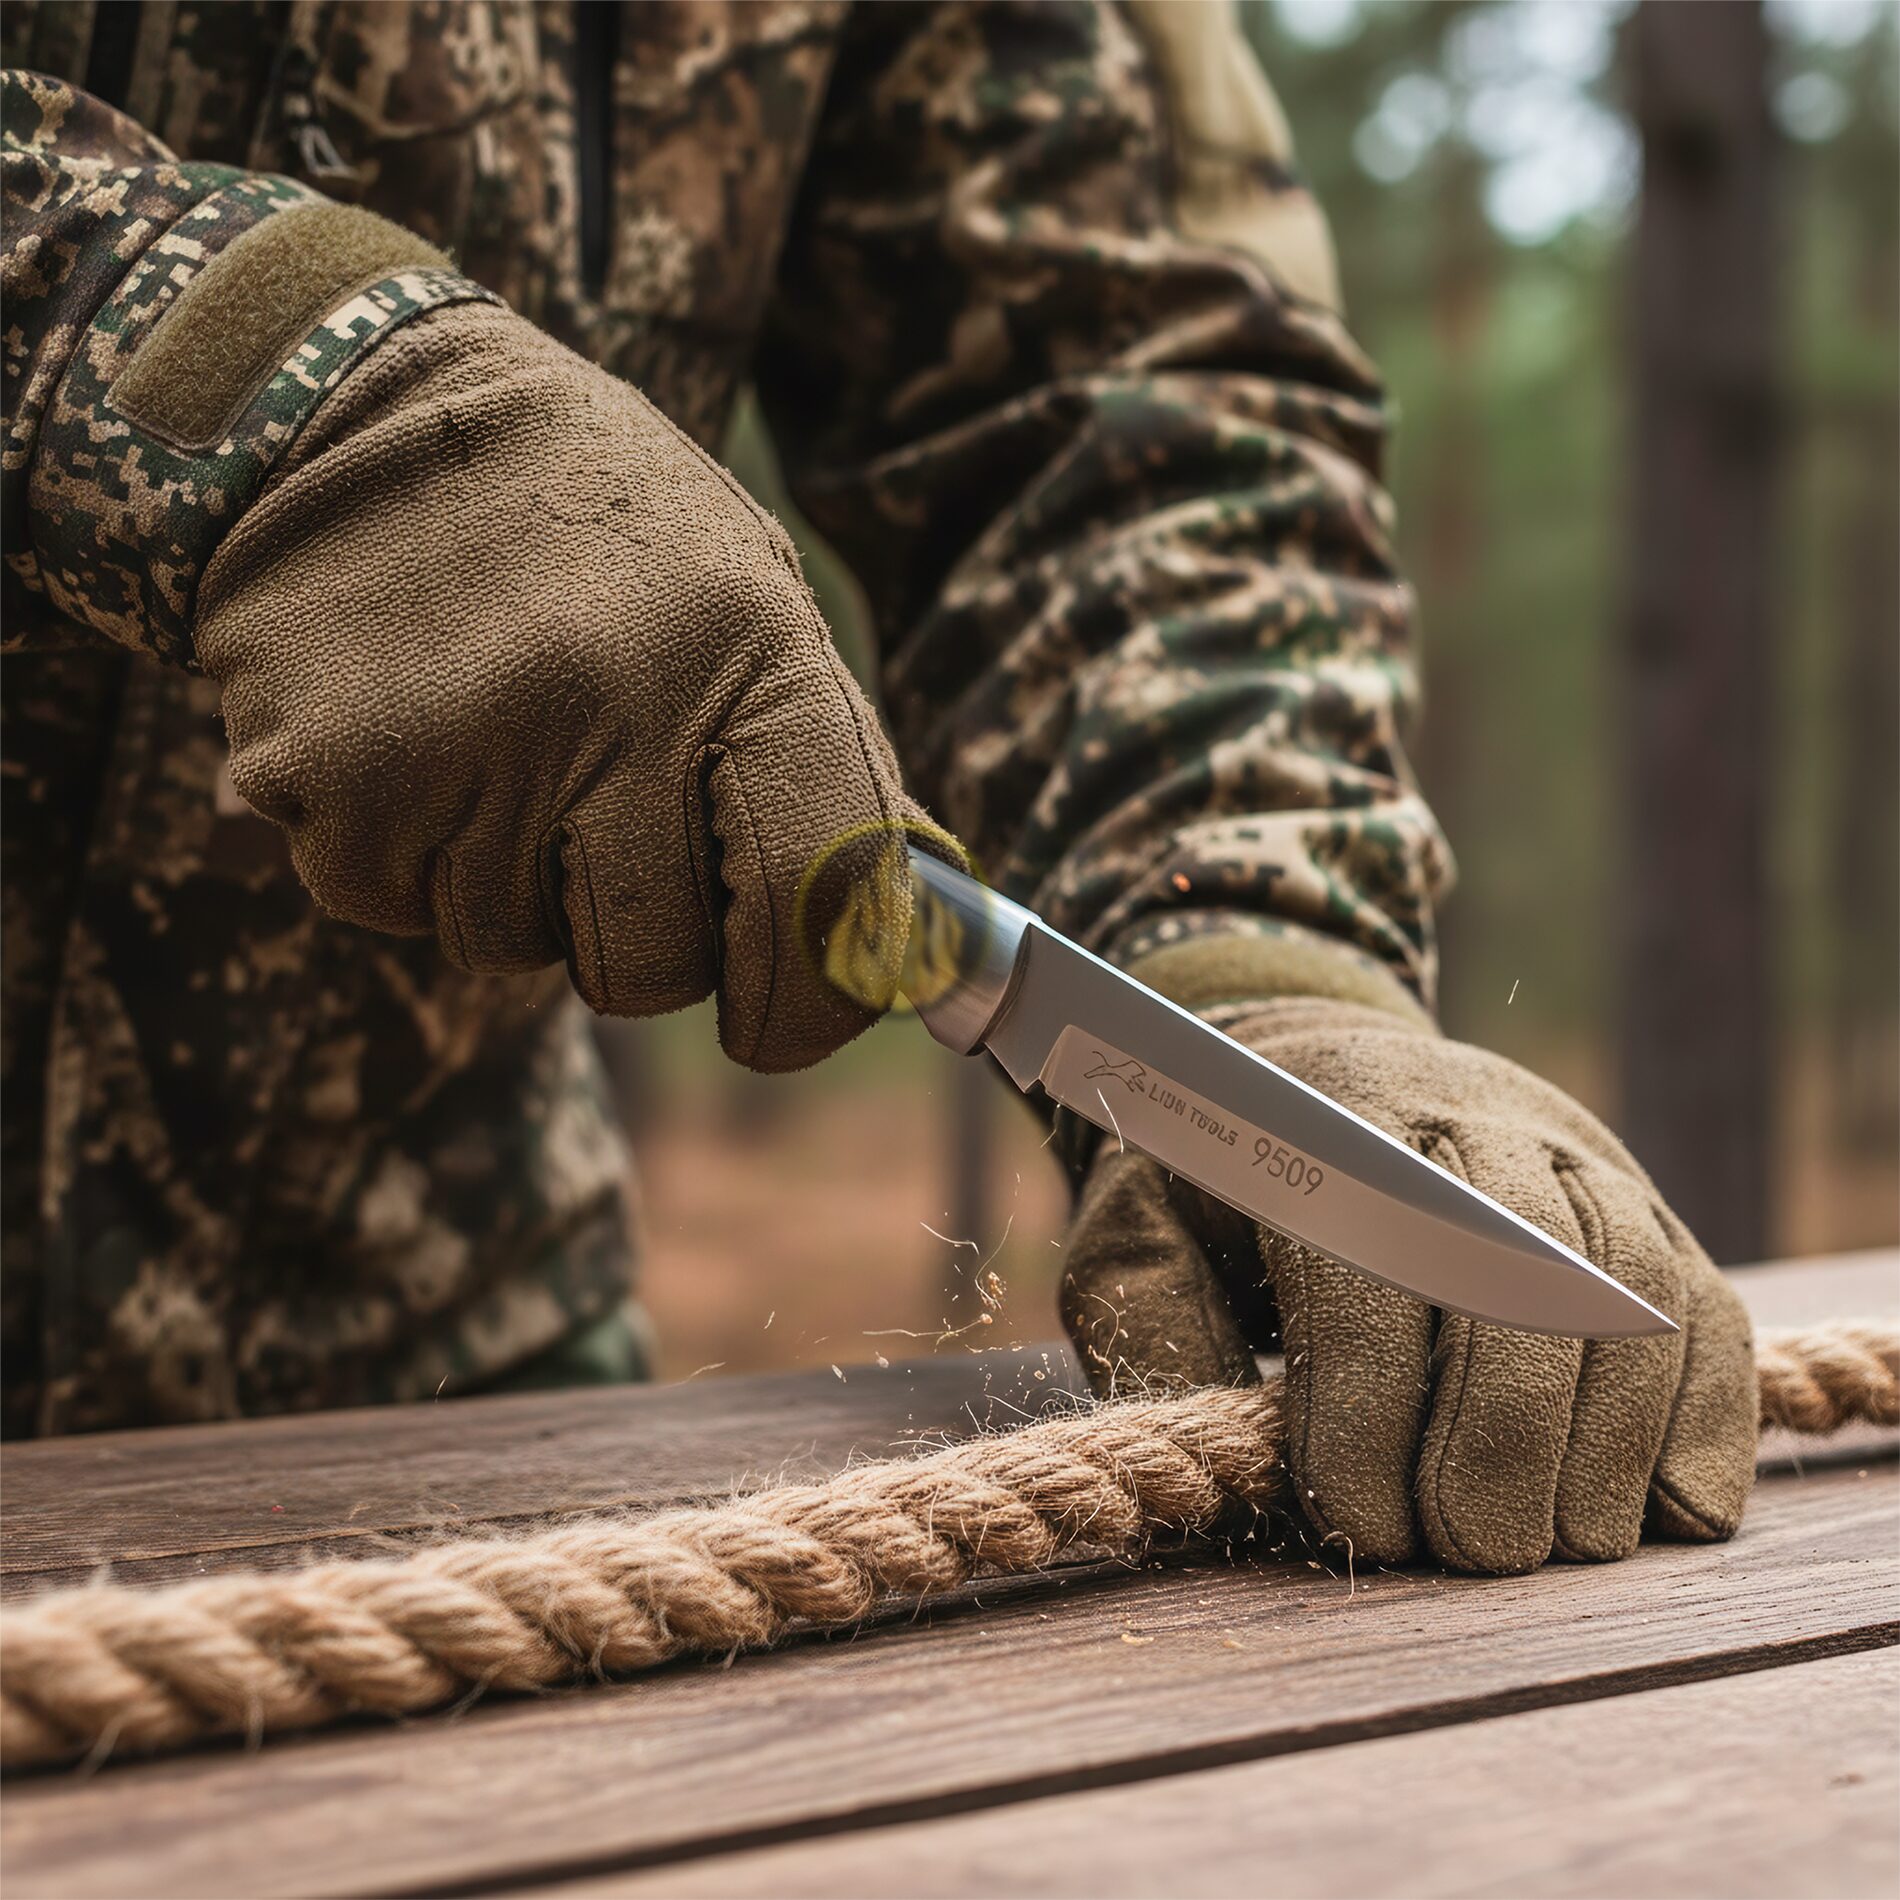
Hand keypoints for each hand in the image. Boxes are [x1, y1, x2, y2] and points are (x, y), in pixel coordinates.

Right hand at [196, 301, 932, 1070]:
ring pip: (509, 946)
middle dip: (638, 947)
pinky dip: (400, 856)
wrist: (346, 399)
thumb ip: (822, 767)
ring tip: (488, 741)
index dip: (808, 1003)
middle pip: (653, 965)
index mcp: (749, 648)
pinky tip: (402, 737)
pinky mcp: (328, 774)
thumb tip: (908, 944)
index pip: (815, 901)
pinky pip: (391, 906)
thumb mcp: (743, 596)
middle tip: (602, 843)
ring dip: (507, 887)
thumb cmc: (586, 526)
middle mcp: (614, 699)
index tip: (782, 1023)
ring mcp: (464, 740)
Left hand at [1059, 997, 1756, 1573]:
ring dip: (1609, 1430)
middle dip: (1500, 1428)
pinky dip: (1704, 1409)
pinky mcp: (1641, 1199)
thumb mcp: (1136, 1230)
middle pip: (1512, 1263)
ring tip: (1565, 1546)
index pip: (1362, 1257)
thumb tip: (1242, 1453)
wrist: (1317, 1070)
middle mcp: (1457, 1113)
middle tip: (1476, 1554)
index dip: (1369, 1404)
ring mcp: (1566, 1151)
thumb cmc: (1215, 1183)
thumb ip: (1157, 1324)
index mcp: (1315, 1118)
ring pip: (1624, 1280)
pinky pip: (1700, 1299)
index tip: (1364, 1527)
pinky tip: (1672, 1508)